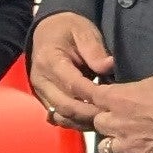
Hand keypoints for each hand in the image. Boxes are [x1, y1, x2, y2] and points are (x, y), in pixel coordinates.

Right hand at [27, 11, 114, 127]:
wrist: (47, 32)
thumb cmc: (67, 30)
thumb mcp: (83, 31)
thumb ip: (94, 50)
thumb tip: (109, 66)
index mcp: (49, 60)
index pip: (73, 85)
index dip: (93, 95)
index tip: (113, 100)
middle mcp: (41, 80)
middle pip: (65, 106)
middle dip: (89, 114)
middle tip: (112, 117)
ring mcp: (40, 92)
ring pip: (61, 115)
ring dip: (82, 122)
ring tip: (104, 122)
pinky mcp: (43, 99)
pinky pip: (58, 116)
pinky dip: (75, 122)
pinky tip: (90, 121)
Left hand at [81, 74, 152, 152]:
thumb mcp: (152, 82)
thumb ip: (131, 91)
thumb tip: (125, 95)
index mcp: (118, 99)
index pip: (91, 97)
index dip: (93, 97)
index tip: (97, 97)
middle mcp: (118, 124)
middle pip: (98, 124)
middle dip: (106, 122)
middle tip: (120, 119)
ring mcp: (130, 147)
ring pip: (107, 150)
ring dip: (115, 145)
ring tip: (129, 142)